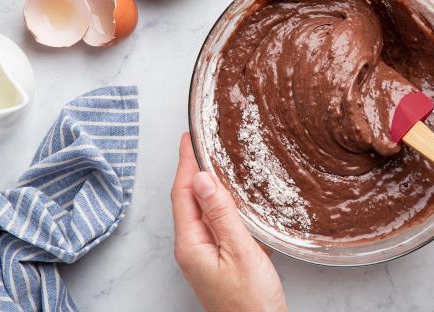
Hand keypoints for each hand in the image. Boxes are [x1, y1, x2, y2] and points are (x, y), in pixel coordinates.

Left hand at [171, 133, 286, 311]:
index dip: (186, 163)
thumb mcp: (240, 252)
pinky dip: (221, 205)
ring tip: (215, 163)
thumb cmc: (250, 302)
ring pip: (202, 211)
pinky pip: (214, 224)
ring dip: (208, 186)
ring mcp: (203, 255)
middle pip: (188, 200)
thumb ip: (222, 215)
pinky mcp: (216, 261)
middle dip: (193, 170)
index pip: (183, 193)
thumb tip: (204, 180)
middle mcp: (192, 248)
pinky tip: (233, 199)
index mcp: (191, 244)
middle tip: (201, 144)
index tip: (187, 138)